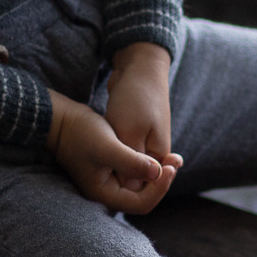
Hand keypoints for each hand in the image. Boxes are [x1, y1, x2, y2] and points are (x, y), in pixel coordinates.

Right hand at [48, 90, 176, 214]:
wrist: (61, 119)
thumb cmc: (81, 132)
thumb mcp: (107, 146)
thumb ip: (131, 162)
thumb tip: (158, 173)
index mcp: (105, 193)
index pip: (141, 203)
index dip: (160, 188)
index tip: (169, 167)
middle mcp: (108, 192)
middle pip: (144, 196)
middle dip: (162, 181)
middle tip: (175, 160)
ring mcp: (110, 181)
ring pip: (142, 185)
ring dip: (159, 173)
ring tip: (173, 157)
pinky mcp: (113, 169)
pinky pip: (138, 173)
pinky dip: (151, 166)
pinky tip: (162, 155)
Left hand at [104, 41, 180, 185]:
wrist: (139, 66)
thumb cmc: (135, 99)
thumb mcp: (130, 132)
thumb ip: (130, 162)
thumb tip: (130, 190)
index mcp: (160, 154)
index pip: (148, 185)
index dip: (130, 189)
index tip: (109, 181)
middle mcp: (156, 150)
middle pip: (138, 177)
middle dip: (120, 177)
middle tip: (99, 171)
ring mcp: (146, 140)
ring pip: (129, 164)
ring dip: (116, 165)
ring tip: (97, 161)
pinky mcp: (136, 131)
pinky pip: (125, 150)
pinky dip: (115, 152)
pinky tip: (100, 147)